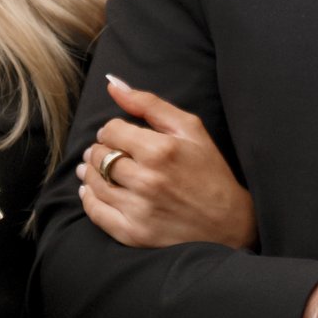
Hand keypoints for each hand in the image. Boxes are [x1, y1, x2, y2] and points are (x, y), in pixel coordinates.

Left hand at [77, 76, 257, 250]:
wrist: (228, 223)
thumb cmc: (209, 171)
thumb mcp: (190, 129)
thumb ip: (149, 104)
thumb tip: (112, 84)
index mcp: (160, 150)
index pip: (111, 130)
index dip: (111, 130)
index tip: (119, 136)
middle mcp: (147, 180)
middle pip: (99, 156)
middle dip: (99, 150)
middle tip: (107, 152)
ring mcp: (139, 209)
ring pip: (93, 182)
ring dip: (90, 172)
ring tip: (98, 169)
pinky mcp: (133, 234)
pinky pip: (95, 212)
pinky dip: (89, 198)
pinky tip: (94, 191)